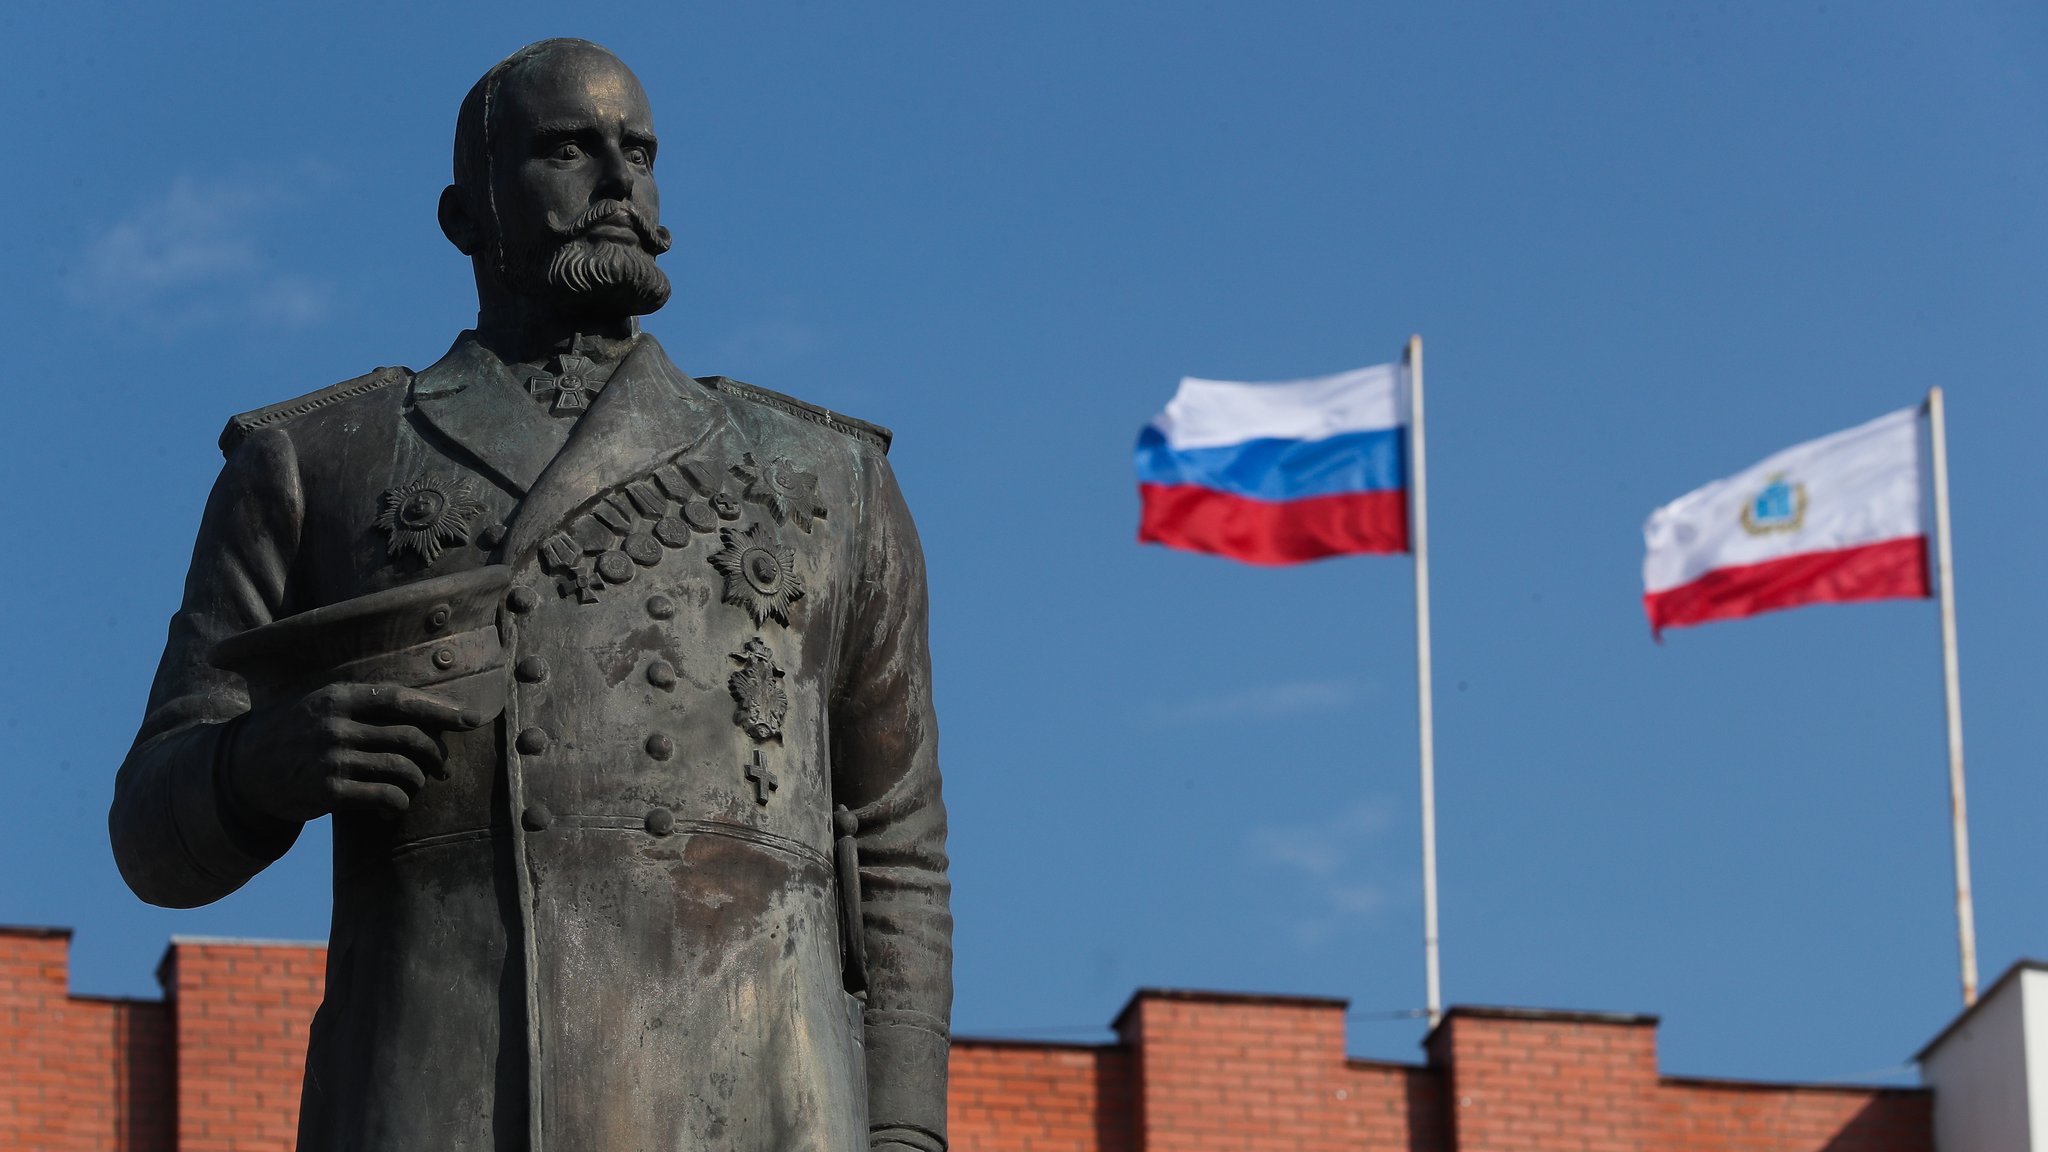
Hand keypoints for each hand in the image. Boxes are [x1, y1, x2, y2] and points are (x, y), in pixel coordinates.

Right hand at [229, 683, 484, 822]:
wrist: (243, 770)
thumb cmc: (295, 733)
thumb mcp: (321, 704)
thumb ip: (364, 704)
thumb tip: (426, 711)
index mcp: (339, 697)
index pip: (401, 699)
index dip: (439, 709)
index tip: (469, 720)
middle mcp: (337, 724)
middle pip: (409, 737)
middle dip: (435, 754)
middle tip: (442, 767)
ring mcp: (333, 757)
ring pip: (402, 769)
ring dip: (417, 782)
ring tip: (412, 787)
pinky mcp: (329, 790)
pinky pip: (385, 797)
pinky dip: (398, 805)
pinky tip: (392, 809)